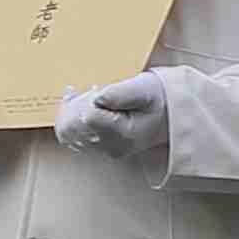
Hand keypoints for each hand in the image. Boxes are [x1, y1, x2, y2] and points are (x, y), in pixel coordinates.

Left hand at [55, 73, 172, 171]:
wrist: (169, 115)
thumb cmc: (157, 99)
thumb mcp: (143, 88)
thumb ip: (119, 94)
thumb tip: (96, 99)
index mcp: (122, 134)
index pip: (87, 117)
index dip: (88, 99)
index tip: (98, 88)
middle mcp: (111, 147)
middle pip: (73, 127)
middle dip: (76, 105)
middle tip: (92, 90)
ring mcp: (104, 150)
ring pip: (69, 132)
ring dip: (72, 110)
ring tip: (88, 95)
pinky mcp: (100, 148)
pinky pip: (74, 135)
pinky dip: (73, 117)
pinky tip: (82, 102)